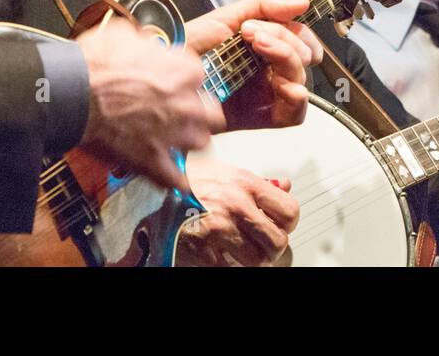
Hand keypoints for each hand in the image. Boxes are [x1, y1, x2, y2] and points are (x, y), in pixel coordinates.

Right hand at [77, 16, 223, 192]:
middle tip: (181, 113)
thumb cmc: (94, 63)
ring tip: (176, 141)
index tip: (172, 84)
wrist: (71, 93)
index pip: (199, 77)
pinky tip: (174, 180)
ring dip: (188, 142)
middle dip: (198, 114)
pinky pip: (175, 179)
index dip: (184, 82)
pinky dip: (175, 181)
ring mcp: (173, 134)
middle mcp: (187, 103)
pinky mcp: (153, 161)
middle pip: (211, 113)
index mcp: (185, 71)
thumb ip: (146, 41)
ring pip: (200, 143)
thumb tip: (147, 42)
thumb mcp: (125, 33)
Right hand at [174, 155, 299, 266]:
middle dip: (273, 245)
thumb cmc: (186, 180)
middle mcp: (236, 206)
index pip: (289, 211)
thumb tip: (284, 186)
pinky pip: (231, 268)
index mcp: (245, 183)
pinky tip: (225, 255)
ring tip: (247, 251)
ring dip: (255, 259)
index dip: (288, 222)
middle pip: (278, 240)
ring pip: (258, 260)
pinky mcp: (204, 251)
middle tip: (265, 243)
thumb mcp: (224, 170)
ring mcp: (220, 231)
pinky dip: (232, 265)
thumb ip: (257, 181)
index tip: (281, 224)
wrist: (149, 194)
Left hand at [184, 0, 323, 131]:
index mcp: (263, 45)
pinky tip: (285, 85)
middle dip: (285, 40)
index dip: (293, 29)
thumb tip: (301, 4)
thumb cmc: (186, 48)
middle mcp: (267, 69)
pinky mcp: (260, 116)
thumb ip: (264, 5)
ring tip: (260, 47)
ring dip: (287, 59)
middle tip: (255, 35)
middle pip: (302, 56)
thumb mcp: (225, 17)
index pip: (299, 37)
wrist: (163, 76)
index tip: (262, 23)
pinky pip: (294, 113)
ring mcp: (265, 93)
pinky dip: (297, 98)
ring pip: (300, 79)